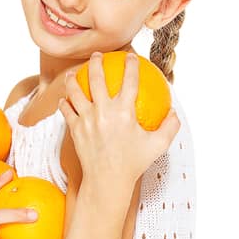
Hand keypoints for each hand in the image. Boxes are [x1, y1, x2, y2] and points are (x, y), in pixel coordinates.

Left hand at [59, 51, 180, 192]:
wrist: (108, 181)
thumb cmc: (134, 164)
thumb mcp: (158, 146)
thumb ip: (170, 127)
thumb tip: (174, 113)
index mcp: (124, 111)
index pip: (129, 80)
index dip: (131, 64)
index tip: (130, 56)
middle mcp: (103, 111)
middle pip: (97, 78)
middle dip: (96, 62)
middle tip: (97, 56)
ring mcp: (87, 119)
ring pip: (75, 92)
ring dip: (73, 80)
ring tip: (72, 75)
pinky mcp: (75, 129)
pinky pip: (66, 111)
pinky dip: (64, 104)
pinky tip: (64, 100)